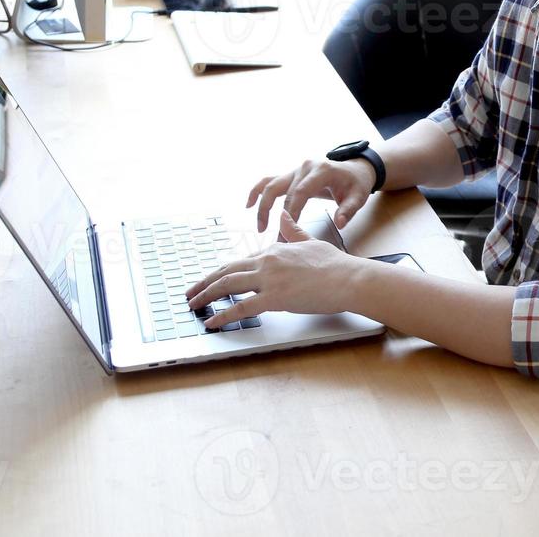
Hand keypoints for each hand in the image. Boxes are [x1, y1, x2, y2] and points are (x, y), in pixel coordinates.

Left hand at [185, 213, 360, 327]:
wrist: (349, 278)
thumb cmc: (335, 264)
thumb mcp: (310, 241)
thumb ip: (293, 230)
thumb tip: (283, 215)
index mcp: (275, 249)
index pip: (241, 261)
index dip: (222, 272)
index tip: (210, 281)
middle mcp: (267, 261)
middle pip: (226, 271)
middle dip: (204, 282)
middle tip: (190, 293)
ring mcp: (269, 279)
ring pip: (227, 285)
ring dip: (205, 296)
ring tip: (193, 304)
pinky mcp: (274, 297)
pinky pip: (241, 307)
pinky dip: (222, 315)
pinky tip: (211, 322)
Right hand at [247, 157, 375, 234]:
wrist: (355, 170)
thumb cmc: (356, 184)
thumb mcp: (358, 197)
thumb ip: (348, 210)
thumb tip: (339, 223)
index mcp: (321, 171)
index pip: (300, 192)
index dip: (292, 212)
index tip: (288, 231)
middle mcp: (305, 167)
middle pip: (282, 190)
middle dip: (276, 215)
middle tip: (274, 238)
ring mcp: (296, 170)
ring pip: (271, 185)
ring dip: (262, 205)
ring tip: (260, 227)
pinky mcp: (291, 175)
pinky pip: (270, 181)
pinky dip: (257, 191)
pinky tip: (248, 204)